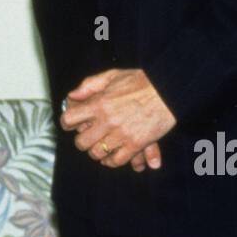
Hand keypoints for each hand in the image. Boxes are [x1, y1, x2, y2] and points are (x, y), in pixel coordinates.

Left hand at [60, 68, 175, 167]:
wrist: (168, 90)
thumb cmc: (142, 81)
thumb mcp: (112, 75)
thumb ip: (90, 85)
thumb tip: (72, 96)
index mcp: (99, 103)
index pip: (70, 119)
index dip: (67, 122)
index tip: (70, 123)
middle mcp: (107, 121)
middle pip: (81, 142)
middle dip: (81, 140)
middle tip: (86, 137)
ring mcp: (121, 135)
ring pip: (97, 153)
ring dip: (96, 151)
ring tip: (99, 146)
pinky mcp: (135, 145)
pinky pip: (117, 161)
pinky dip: (111, 161)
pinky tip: (111, 156)